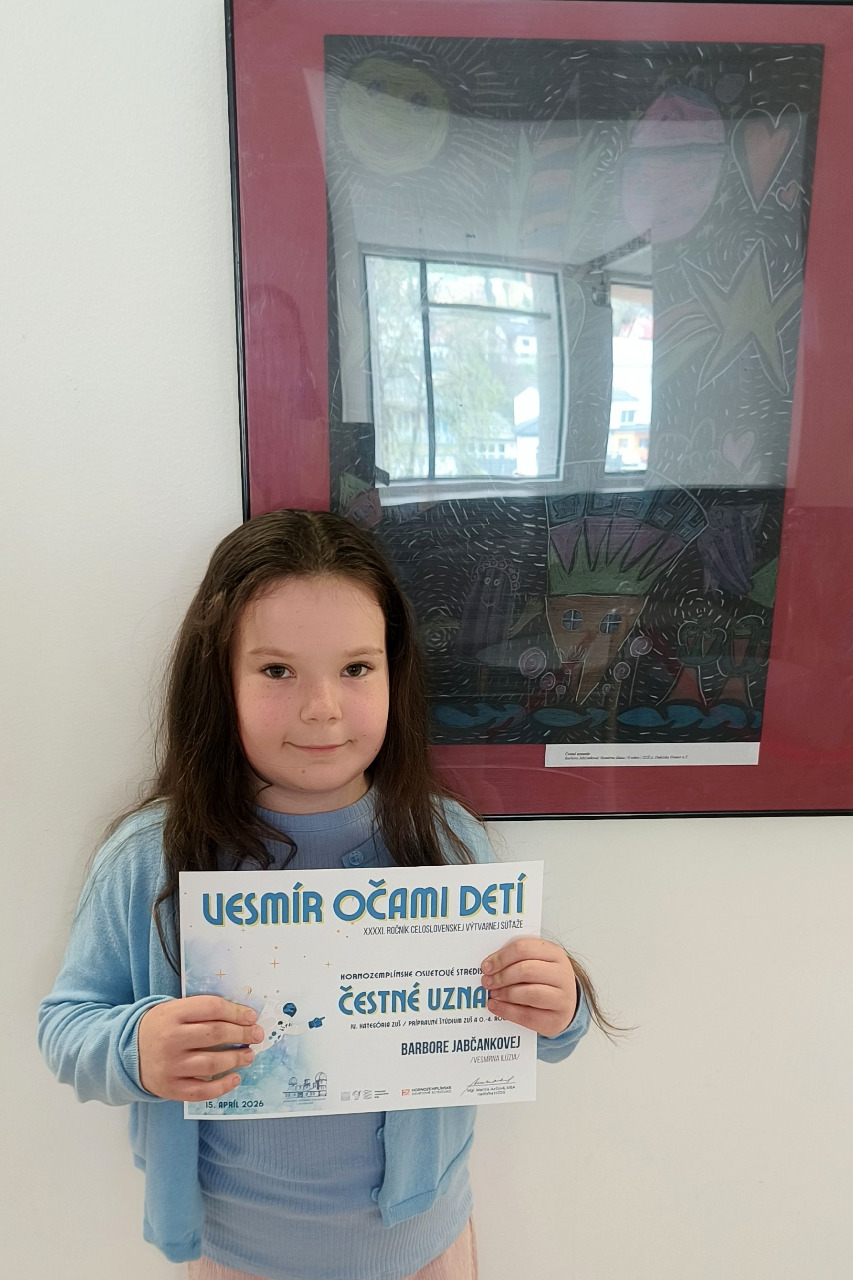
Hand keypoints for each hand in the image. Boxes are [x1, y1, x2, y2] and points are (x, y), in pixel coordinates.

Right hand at [138, 996, 261, 1100]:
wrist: (128, 1052)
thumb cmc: (161, 1027)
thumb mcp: (175, 1009)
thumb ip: (202, 1011)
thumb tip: (242, 1016)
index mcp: (172, 1014)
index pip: (211, 1008)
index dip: (236, 1012)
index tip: (251, 1017)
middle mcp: (171, 1039)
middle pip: (215, 1034)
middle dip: (242, 1034)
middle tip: (257, 1035)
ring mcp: (170, 1066)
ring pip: (211, 1064)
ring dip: (236, 1059)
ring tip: (249, 1055)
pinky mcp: (170, 1088)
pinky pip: (201, 1091)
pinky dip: (222, 1086)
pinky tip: (235, 1078)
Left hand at [480, 938, 577, 1037]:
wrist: (565, 1004)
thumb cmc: (545, 980)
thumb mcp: (537, 962)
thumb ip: (517, 960)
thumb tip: (490, 966)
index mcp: (554, 953)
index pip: (524, 949)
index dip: (501, 958)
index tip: (486, 966)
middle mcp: (562, 974)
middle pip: (526, 970)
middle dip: (502, 976)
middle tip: (487, 981)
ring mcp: (562, 998)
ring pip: (529, 993)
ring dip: (505, 993)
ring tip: (492, 994)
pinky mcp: (556, 1019)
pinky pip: (528, 1015)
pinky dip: (507, 1011)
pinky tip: (495, 1006)